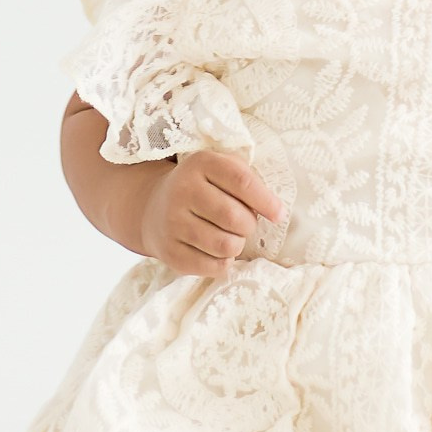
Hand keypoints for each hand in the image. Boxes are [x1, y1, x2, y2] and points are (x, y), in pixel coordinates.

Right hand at [140, 150, 283, 278]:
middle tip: (243, 223)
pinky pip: (214, 267)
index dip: (266, 200)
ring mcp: (173, 223)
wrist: (153, 208)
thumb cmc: (201, 188)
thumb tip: (275, 210)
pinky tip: (216, 251)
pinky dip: (224, 262)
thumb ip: (247, 179)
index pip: (241, 181)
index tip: (278, 214)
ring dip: (237, 245)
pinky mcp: (170, 253)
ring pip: (226, 245)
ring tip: (230, 236)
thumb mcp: (219, 169)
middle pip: (235, 218)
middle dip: (249, 225)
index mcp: (200, 164)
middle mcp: (182, 191)